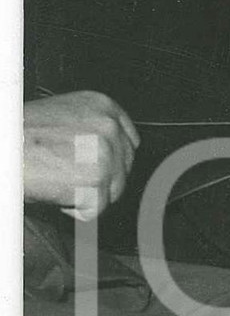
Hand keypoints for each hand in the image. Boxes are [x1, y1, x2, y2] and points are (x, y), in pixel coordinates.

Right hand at [23, 91, 139, 220]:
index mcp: (102, 106)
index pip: (130, 141)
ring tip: (57, 179)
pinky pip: (94, 209)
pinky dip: (74, 209)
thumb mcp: (64, 116)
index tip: (95, 167)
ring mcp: (105, 153)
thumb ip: (92, 130)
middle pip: (123, 169)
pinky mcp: (95, 181)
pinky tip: (54, 189)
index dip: (113, 161)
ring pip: (112, 191)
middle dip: (99, 180)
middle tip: (66, 174)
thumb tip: (109, 152)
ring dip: (87, 194)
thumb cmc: (20, 134)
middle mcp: (108, 127)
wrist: (2, 147)